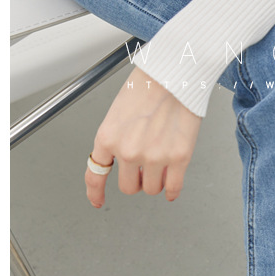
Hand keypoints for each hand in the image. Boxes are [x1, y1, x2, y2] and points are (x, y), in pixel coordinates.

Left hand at [85, 67, 201, 207]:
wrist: (173, 75)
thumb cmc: (148, 85)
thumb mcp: (118, 112)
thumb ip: (117, 138)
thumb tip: (123, 160)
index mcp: (108, 137)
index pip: (96, 174)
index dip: (96, 192)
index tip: (98, 200)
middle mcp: (129, 151)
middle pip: (129, 187)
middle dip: (137, 180)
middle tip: (144, 171)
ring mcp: (154, 156)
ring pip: (152, 188)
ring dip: (155, 182)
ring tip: (160, 167)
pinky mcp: (178, 157)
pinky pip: (173, 187)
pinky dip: (172, 191)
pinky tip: (171, 189)